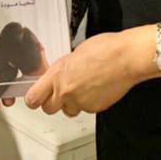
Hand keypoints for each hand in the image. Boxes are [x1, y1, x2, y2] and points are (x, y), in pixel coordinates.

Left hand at [24, 30, 150, 116]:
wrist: (126, 58)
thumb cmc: (106, 49)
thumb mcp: (76, 53)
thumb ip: (64, 68)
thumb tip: (60, 74)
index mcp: (58, 74)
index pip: (34, 97)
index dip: (34, 98)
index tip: (35, 97)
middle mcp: (66, 91)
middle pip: (48, 109)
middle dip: (52, 102)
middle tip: (60, 93)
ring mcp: (81, 102)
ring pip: (68, 110)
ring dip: (72, 103)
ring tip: (83, 88)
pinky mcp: (95, 108)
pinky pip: (86, 110)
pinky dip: (89, 102)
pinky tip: (96, 89)